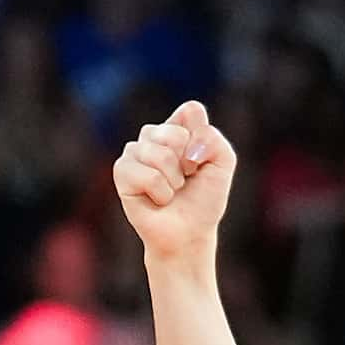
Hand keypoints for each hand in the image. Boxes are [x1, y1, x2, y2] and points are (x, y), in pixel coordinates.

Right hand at [114, 99, 234, 262]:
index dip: (201, 138)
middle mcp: (154, 135)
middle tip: (185, 180)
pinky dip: (159, 192)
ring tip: (171, 192)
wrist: (188, 233)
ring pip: (159, 153)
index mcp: (178, 127)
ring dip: (173, 180)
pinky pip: (145, 174)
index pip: (190, 111)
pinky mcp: (122, 172)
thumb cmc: (204, 199)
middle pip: (175, 132)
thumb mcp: (223, 162)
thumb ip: (213, 140)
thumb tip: (185, 149)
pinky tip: (157, 199)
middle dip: (187, 162)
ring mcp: (135, 152)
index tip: (201, 161)